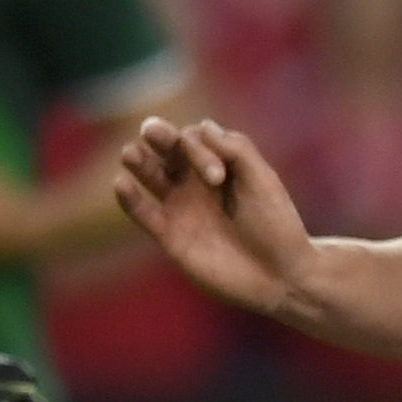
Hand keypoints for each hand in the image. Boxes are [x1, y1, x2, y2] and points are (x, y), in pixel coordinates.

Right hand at [115, 116, 314, 315]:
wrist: (280, 275)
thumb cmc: (277, 226)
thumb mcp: (263, 181)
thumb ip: (236, 149)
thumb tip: (201, 126)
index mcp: (220, 163)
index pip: (194, 137)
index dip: (198, 148)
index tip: (218, 177)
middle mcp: (196, 181)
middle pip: (166, 146)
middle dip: (157, 134)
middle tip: (153, 133)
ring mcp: (181, 206)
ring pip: (148, 173)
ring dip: (136, 159)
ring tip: (131, 154)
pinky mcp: (170, 235)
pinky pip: (142, 212)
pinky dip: (129, 198)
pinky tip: (121, 184)